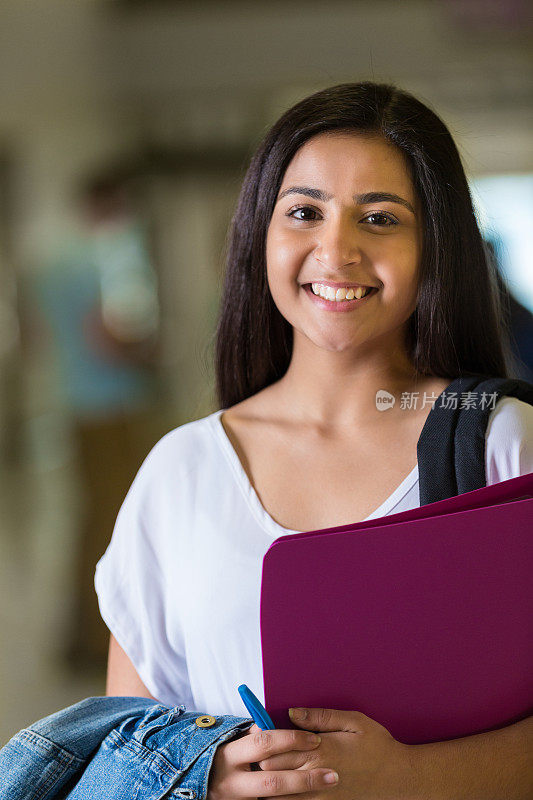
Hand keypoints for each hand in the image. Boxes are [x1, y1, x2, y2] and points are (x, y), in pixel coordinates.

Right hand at [207, 724, 338, 799]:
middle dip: (305, 779)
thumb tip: (272, 723)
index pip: (264, 743)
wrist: (203, 784)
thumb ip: (252, 733)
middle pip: (274, 781)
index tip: (316, 739)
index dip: (291, 740)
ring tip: (328, 788)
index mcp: (230, 755)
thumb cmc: (222, 756)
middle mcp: (232, 782)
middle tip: (333, 774)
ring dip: (303, 796)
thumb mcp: (232, 740)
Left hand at [259, 707, 411, 799]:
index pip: (276, 746)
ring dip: (270, 780)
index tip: (260, 732)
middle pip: (271, 769)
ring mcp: (318, 795)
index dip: (265, 739)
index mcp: (320, 748)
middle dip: (262, 759)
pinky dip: (283, 797)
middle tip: (259, 751)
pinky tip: (284, 787)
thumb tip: (292, 712)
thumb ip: (320, 716)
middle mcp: (314, 773)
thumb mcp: (353, 722)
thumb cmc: (377, 746)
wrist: (398, 779)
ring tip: (269, 769)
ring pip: (277, 792)